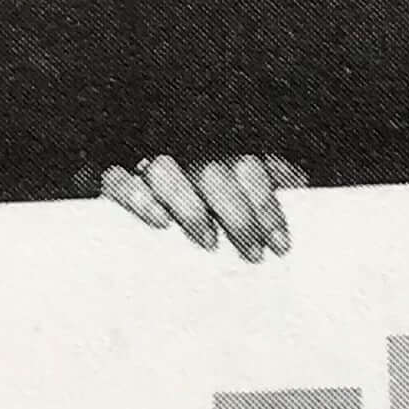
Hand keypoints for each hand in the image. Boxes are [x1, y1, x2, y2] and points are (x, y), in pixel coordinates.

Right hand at [101, 154, 307, 259]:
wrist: (135, 216)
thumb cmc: (207, 208)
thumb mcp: (242, 199)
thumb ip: (267, 190)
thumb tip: (297, 188)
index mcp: (220, 153)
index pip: (250, 168)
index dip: (267, 207)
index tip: (280, 246)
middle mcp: (184, 154)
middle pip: (213, 172)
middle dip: (239, 215)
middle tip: (252, 255)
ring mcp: (146, 164)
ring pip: (165, 170)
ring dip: (191, 207)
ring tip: (209, 242)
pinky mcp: (112, 179)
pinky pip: (117, 179)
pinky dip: (138, 198)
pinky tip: (160, 222)